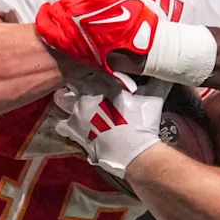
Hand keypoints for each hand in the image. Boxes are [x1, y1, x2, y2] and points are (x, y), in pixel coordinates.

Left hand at [36, 0, 159, 90]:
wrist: (138, 42)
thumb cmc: (130, 13)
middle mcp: (75, 7)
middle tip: (91, 5)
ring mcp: (68, 25)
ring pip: (55, 8)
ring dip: (64, 8)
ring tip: (79, 14)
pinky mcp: (65, 41)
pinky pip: (44, 26)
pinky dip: (44, 18)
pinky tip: (49, 13)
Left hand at [54, 78, 171, 177]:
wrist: (134, 152)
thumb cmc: (143, 122)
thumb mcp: (153, 96)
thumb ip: (154, 80)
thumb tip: (158, 67)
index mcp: (101, 85)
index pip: (85, 70)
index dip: (87, 71)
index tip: (93, 76)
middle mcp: (84, 98)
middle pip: (68, 87)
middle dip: (71, 88)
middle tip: (81, 91)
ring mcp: (76, 117)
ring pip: (60, 104)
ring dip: (66, 104)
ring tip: (76, 108)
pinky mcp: (74, 134)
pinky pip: (62, 126)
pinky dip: (67, 125)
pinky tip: (76, 127)